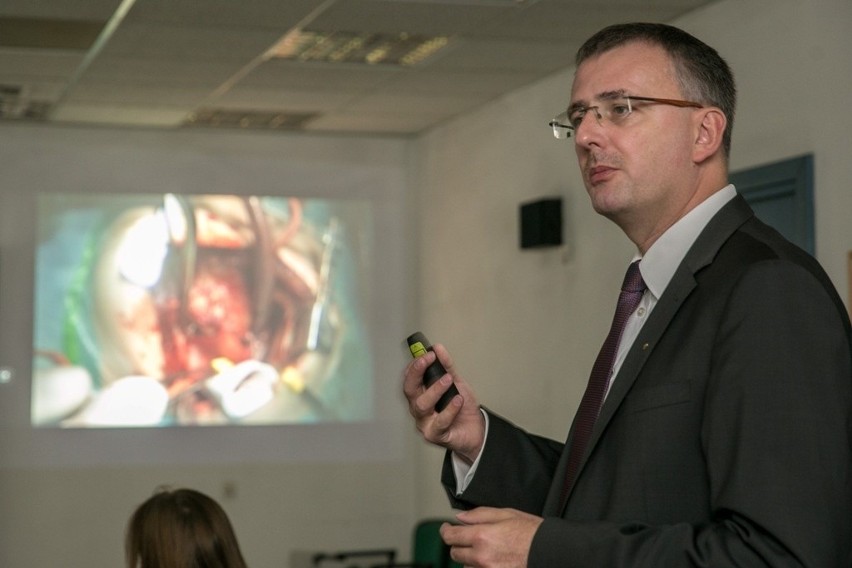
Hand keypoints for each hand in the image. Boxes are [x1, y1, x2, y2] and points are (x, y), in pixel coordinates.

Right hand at [402, 343, 483, 461]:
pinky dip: (449, 410)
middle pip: (409, 390)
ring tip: (448, 380)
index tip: (427, 353)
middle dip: (417, 372)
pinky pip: (439, 422)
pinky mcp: (434, 435)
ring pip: (421, 405)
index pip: (410, 377)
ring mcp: (424, 422)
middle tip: (429, 359)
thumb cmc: (462, 408)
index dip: (415, 364)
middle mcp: (418, 408)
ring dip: (435, 390)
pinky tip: (457, 400)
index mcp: (420, 394)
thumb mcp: (456, 382)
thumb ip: (447, 366)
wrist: (476, 430)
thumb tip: (437, 348)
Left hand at [440, 507, 542, 567]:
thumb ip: (479, 514)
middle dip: (459, 544)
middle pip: (455, 553)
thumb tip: (460, 517)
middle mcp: (482, 557)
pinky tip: (492, 560)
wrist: (550, 552)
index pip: (450, 537)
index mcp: (482, 536)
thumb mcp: (506, 513)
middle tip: (469, 538)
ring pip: (466, 567)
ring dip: (470, 558)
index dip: (445, 531)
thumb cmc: (532, 532)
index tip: (447, 528)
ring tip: (486, 550)